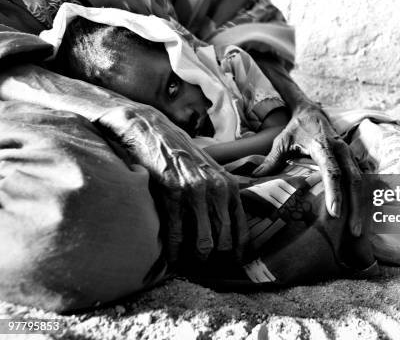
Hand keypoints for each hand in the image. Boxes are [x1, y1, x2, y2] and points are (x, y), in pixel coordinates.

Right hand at [97, 104, 248, 264]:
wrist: (156, 134)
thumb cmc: (185, 155)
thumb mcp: (213, 172)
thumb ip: (224, 195)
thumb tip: (230, 227)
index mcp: (229, 186)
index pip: (242, 228)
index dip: (240, 252)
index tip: (235, 264)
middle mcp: (217, 190)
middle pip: (225, 241)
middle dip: (217, 260)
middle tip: (209, 267)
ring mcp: (195, 193)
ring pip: (204, 242)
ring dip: (197, 259)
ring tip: (192, 265)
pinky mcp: (172, 195)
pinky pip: (177, 235)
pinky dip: (175, 253)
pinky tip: (172, 261)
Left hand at [253, 102, 363, 235]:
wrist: (312, 111)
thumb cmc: (296, 128)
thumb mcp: (282, 141)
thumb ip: (272, 160)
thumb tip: (256, 177)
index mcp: (324, 146)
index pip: (332, 171)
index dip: (334, 192)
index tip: (335, 213)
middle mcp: (341, 150)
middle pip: (354, 180)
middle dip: (356, 206)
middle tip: (354, 231)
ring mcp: (350, 154)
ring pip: (362, 181)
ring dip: (361, 205)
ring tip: (357, 230)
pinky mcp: (353, 159)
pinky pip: (363, 180)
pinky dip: (364, 198)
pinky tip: (362, 216)